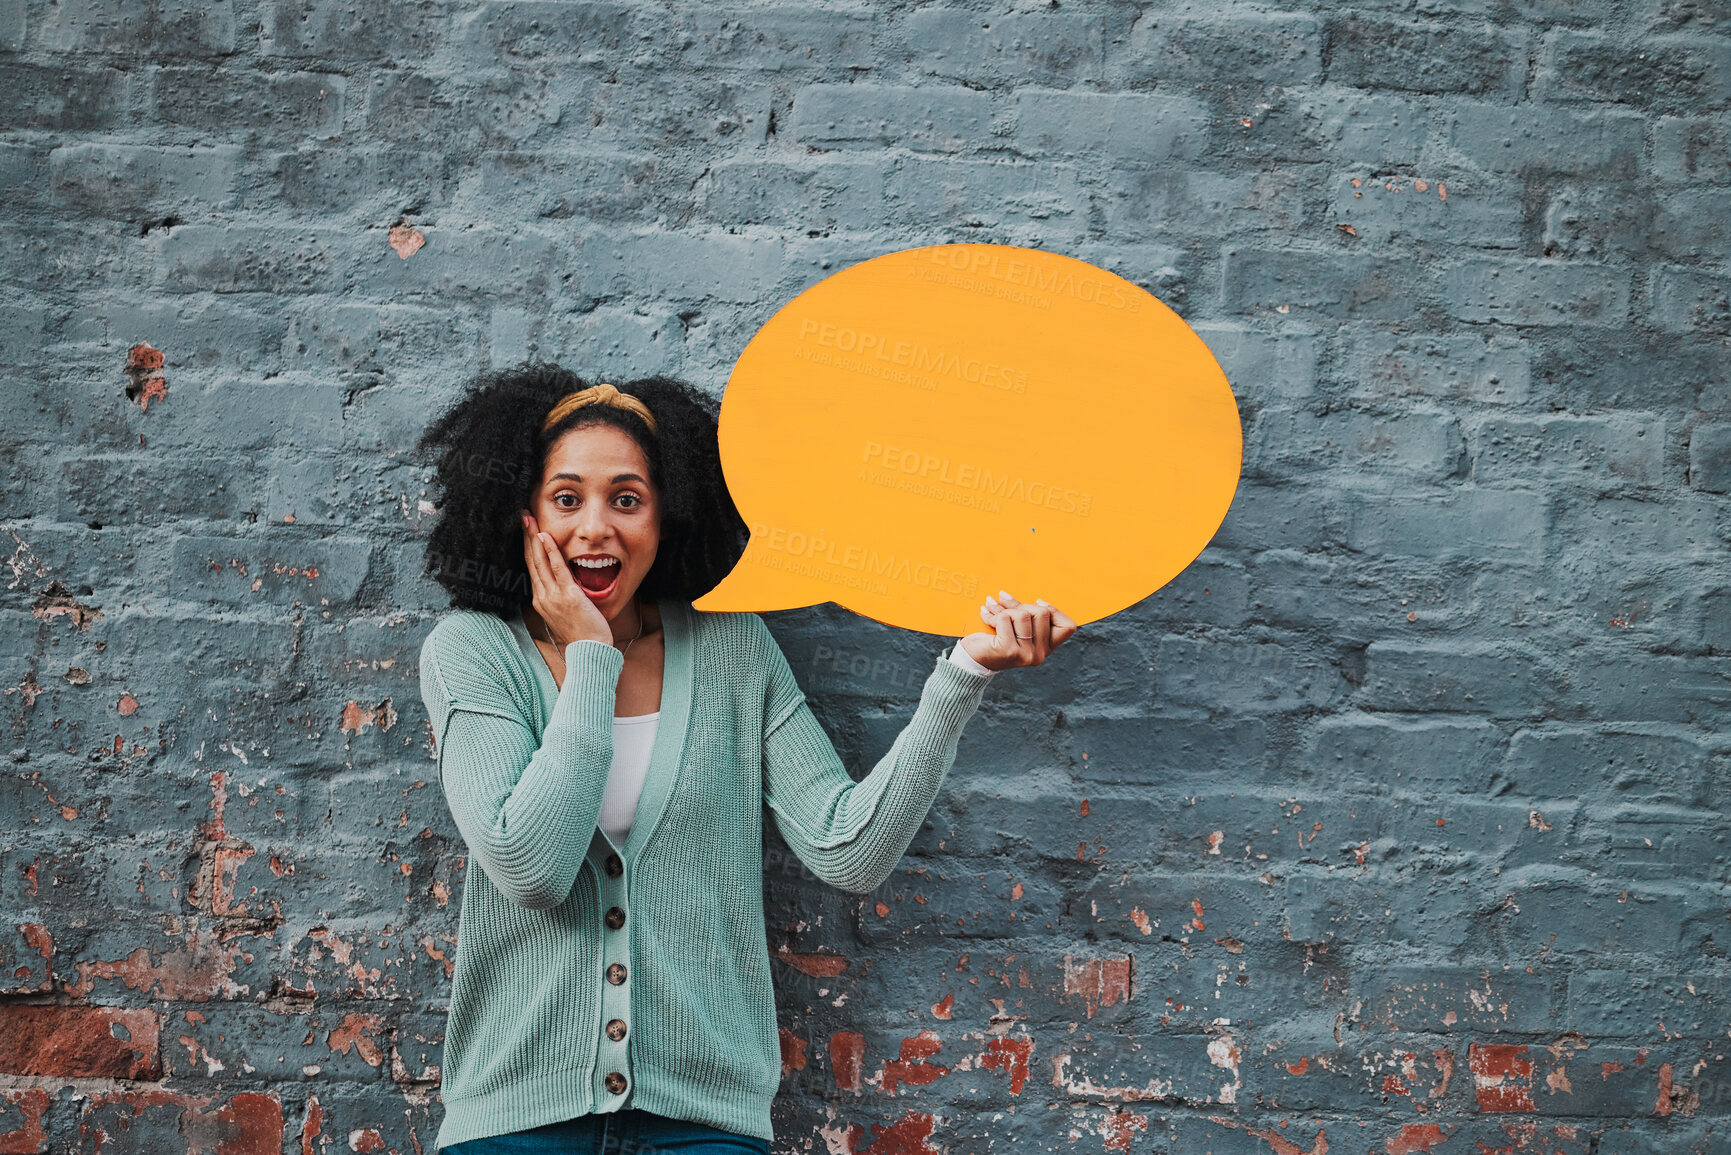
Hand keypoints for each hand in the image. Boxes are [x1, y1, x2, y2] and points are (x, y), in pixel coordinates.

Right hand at [521, 511, 611, 647]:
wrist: (590, 650)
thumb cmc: (582, 634)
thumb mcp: (566, 613)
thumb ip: (561, 597)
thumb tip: (564, 584)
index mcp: (541, 600)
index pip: (532, 568)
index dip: (528, 547)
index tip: (527, 530)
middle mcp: (543, 596)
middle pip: (531, 560)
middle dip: (526, 536)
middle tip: (523, 516)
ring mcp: (553, 596)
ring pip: (539, 561)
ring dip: (533, 537)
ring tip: (529, 519)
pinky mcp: (568, 595)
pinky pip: (557, 569)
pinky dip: (550, 551)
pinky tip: (545, 536)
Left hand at [958, 590, 1077, 671]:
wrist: (972, 660)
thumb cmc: (994, 639)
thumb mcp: (1016, 627)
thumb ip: (1026, 616)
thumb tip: (1017, 596)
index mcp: (1046, 649)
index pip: (1068, 627)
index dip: (1055, 610)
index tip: (1038, 602)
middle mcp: (1040, 655)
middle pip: (1042, 613)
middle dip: (1021, 605)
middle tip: (1004, 605)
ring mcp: (1026, 655)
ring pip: (1023, 614)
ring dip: (1005, 609)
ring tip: (992, 610)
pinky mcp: (1009, 650)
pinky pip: (1006, 618)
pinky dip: (993, 614)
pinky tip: (985, 615)